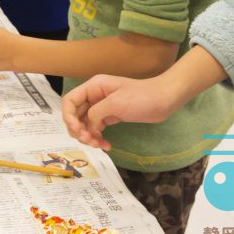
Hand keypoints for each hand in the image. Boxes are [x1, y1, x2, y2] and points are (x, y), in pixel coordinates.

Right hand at [61, 73, 175, 150]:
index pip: (70, 101)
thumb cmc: (142, 97)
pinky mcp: (111, 116)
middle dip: (79, 130)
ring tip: (99, 145)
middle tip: (90, 141)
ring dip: (88, 136)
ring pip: (85, 124)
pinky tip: (106, 146)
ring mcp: (102, 107)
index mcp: (93, 87)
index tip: (78, 131)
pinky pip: (97, 129)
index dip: (68, 117)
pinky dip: (98, 138)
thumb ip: (96, 113)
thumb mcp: (116, 103)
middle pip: (75, 115)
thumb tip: (89, 126)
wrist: (164, 99)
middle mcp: (94, 96)